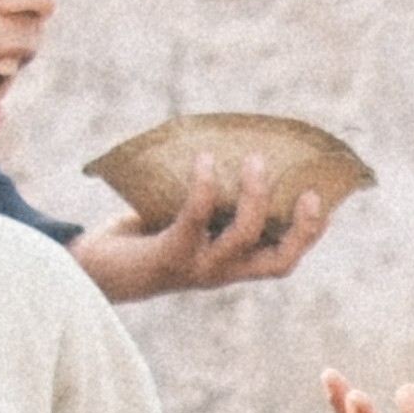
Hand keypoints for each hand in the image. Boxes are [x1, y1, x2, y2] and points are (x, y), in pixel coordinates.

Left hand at [75, 168, 335, 302]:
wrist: (91, 269)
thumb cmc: (139, 235)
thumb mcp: (181, 216)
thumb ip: (207, 196)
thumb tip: (223, 141)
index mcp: (230, 264)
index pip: (281, 259)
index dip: (310, 235)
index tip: (322, 198)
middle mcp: (220, 272)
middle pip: (279, 262)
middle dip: (302, 230)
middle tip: (309, 191)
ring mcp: (197, 268)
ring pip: (243, 238)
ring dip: (254, 197)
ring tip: (253, 159)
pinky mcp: (168, 257)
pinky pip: (195, 220)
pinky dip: (203, 187)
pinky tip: (202, 160)